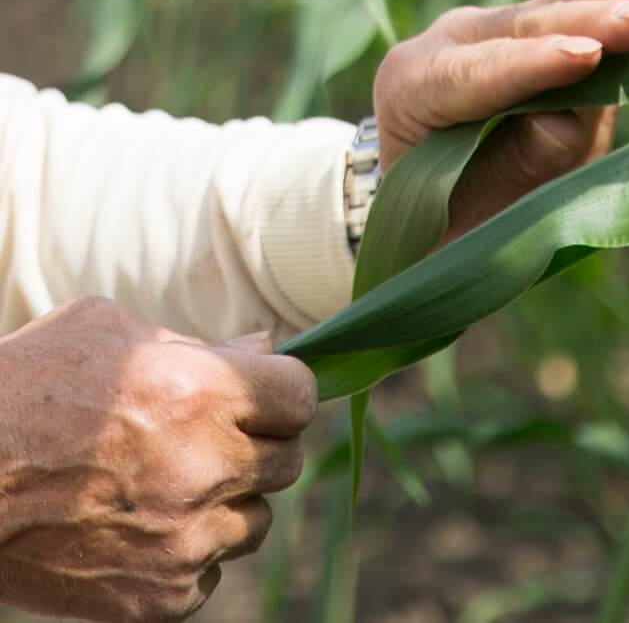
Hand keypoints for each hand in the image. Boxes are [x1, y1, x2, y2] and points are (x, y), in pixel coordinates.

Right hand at [0, 297, 315, 621]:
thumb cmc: (27, 388)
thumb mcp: (109, 333)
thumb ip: (197, 342)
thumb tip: (260, 349)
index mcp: (207, 394)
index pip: (301, 396)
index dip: (280, 392)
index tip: (259, 395)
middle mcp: (208, 468)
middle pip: (287, 461)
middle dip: (257, 446)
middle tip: (209, 442)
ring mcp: (186, 540)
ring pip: (254, 522)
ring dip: (227, 505)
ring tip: (170, 489)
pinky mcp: (158, 600)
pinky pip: (210, 577)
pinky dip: (188, 559)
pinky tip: (143, 533)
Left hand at [373, 0, 628, 241]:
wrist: (421, 211)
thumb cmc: (442, 229)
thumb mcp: (472, 219)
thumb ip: (518, 166)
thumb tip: (568, 119)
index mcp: (414, 85)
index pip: (478, 73)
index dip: (535, 64)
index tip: (589, 56)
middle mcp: (453, 38)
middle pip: (533, 22)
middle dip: (602, 18)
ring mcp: (498, 25)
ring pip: (570, 1)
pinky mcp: (542, 25)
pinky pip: (594, 4)